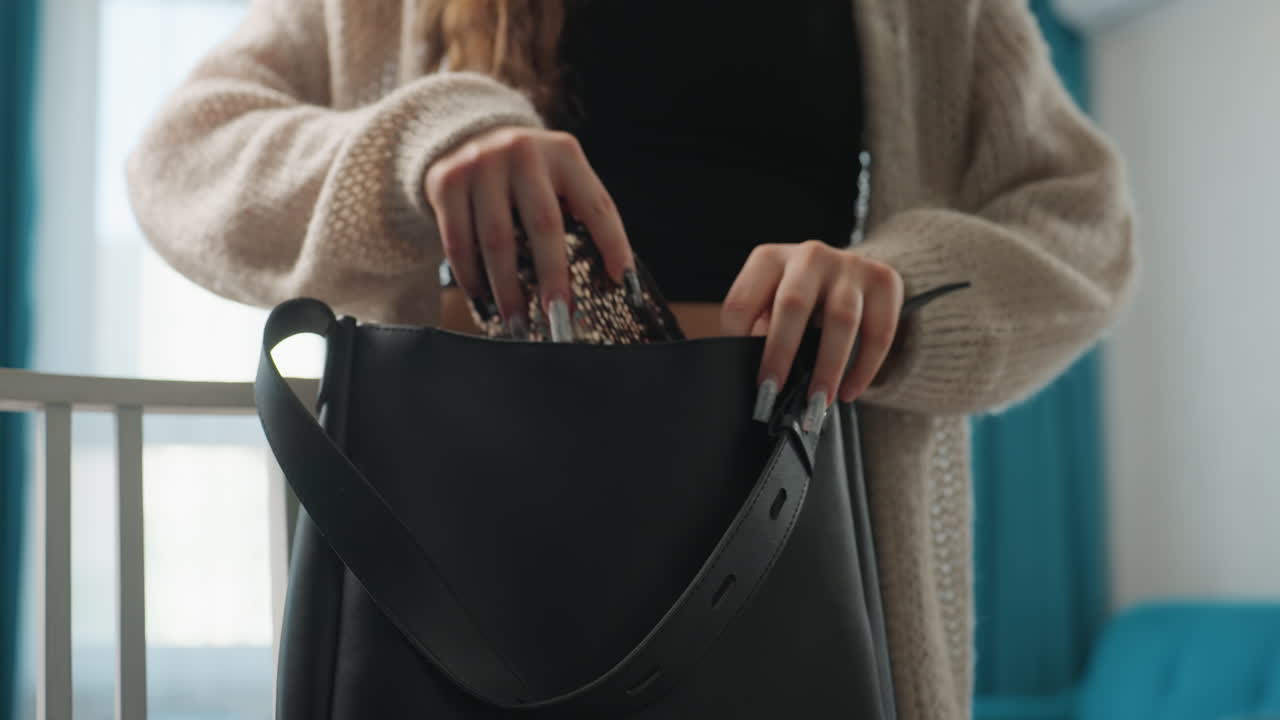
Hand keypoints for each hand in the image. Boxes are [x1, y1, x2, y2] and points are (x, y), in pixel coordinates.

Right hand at [424, 126, 632, 338]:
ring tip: (517, 321)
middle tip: (559, 315)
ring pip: (497, 240)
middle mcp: (523, 152)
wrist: (463, 135)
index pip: (597, 204)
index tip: (622, 282)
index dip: (613, 244)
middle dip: (553, 276)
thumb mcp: (556, 175)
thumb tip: (605, 280)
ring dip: (508, 288)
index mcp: (564, 153)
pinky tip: (483, 300)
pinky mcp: (446, 181)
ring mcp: (481, 164)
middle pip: (544, 224)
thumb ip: (576, 213)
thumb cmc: (525, 174)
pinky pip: (459, 241)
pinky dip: (471, 277)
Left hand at [721, 241, 903, 429]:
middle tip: (773, 392)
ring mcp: (849, 265)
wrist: (851, 272)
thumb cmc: (802, 300)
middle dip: (781, 352)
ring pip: (841, 319)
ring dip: (828, 367)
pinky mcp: (884, 281)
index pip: (743, 300)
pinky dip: (864, 368)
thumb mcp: (772, 303)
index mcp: (769, 260)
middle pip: (793, 303)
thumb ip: (761, 332)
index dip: (737, 339)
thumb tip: (760, 382)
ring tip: (817, 401)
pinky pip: (879, 331)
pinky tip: (849, 392)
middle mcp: (808, 256)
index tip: (742, 373)